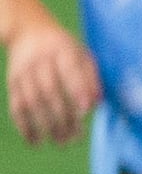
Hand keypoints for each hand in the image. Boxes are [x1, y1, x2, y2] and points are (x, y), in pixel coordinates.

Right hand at [5, 16, 97, 142]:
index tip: (86, 112)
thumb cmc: (64, 48)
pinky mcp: (12, 82)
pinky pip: (16, 105)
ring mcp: (23, 72)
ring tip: (60, 142)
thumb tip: (96, 103)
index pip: (69, 70)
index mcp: (62, 50)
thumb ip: (92, 77)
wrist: (28, 31)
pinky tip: (34, 141)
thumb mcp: (82, 53)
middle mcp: (40, 60)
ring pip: (32, 101)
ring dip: (45, 125)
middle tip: (75, 138)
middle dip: (63, 117)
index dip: (77, 90)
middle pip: (49, 91)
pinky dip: (24, 125)